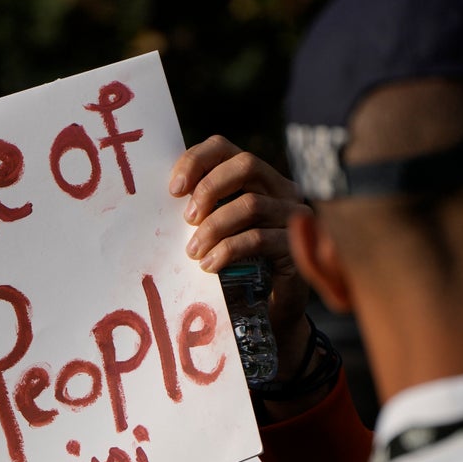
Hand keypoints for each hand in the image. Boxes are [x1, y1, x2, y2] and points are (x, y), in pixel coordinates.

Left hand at [170, 135, 313, 380]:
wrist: (270, 312)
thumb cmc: (237, 269)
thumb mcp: (217, 233)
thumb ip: (201, 210)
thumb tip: (166, 196)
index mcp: (257, 179)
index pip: (225, 148)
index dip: (197, 160)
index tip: (174, 189)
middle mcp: (281, 190)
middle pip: (246, 165)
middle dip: (209, 188)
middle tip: (187, 218)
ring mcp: (293, 217)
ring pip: (250, 204)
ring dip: (214, 227)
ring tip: (194, 252)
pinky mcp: (295, 247)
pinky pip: (258, 239)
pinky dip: (228, 250)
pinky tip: (210, 266)